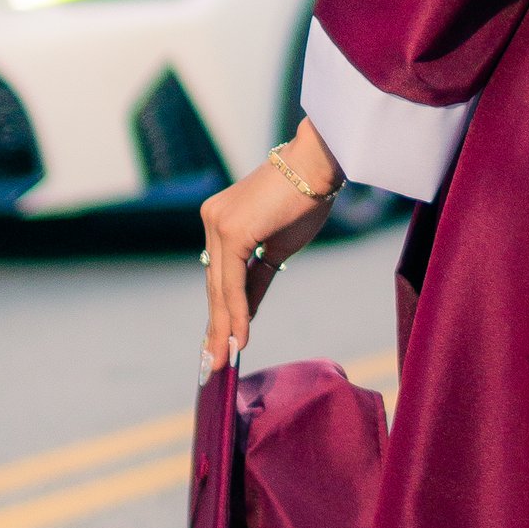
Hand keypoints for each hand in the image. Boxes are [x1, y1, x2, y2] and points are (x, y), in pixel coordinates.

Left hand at [200, 121, 341, 370]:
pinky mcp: (230, 231)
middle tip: (213, 362)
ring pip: (220, 286)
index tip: (220, 342)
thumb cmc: (305, 199)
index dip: (221, 311)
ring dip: (223, 327)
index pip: (220, 275)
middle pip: (215, 283)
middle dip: (215, 326)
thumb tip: (246, 313)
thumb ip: (258, 278)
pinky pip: (232, 281)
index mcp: (219, 220)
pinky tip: (237, 337)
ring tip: (222, 359)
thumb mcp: (278, 248)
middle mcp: (211, 220)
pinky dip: (236, 311)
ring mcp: (217, 224)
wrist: (317, 165)